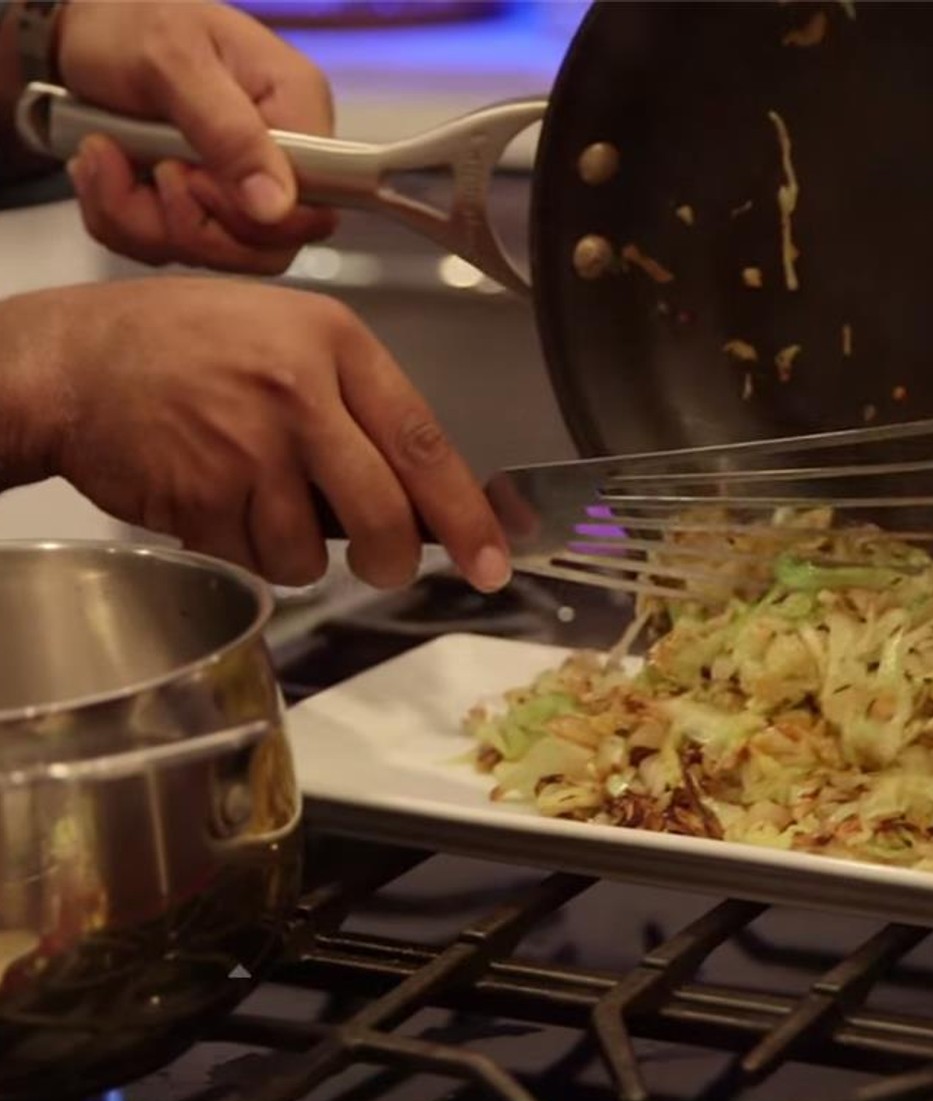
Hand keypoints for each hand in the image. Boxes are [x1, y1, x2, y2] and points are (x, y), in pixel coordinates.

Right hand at [0, 279, 509, 591]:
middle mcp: (299, 393)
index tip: (495, 559)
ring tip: (253, 495)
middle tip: (382, 565)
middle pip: (384, 515)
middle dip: (390, 560)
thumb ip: (356, 407)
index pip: (425, 443)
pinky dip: (242, 549)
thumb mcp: (286, 336)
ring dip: (294, 551)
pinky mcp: (202, 497)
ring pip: (312, 554)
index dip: (468, 514)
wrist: (70, 361)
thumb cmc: (183, 345)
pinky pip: (253, 561)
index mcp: (334, 344)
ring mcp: (247, 448)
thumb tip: (422, 497)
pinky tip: (214, 498)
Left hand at [56, 0, 336, 273]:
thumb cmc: (132, 21)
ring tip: (106, 155)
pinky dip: (121, 221)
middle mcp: (281, 161)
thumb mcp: (175, 61)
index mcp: (298, 113)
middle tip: (149, 166)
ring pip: (213, 255)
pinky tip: (104, 168)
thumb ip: (230, 133)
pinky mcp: (201, 209)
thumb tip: (278, 205)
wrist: (82, 25)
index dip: (252, 218)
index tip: (191, 175)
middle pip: (266, 249)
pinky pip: (170, 250)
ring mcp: (241, 192)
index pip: (312, 209)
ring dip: (141, 220)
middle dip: (188, 225)